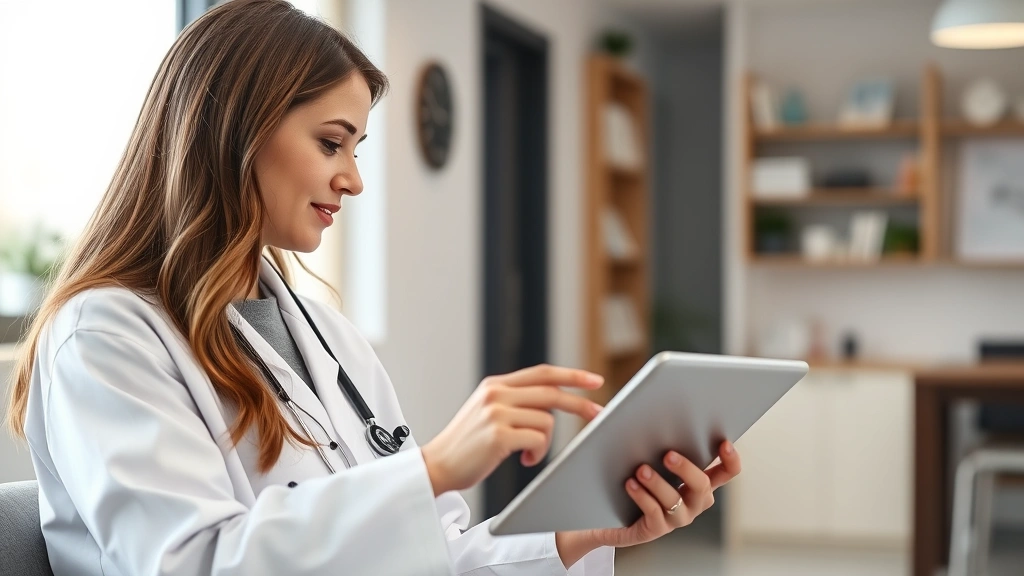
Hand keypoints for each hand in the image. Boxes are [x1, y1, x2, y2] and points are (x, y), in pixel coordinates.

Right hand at [421, 364, 603, 495]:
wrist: (438, 465)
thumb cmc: (468, 445)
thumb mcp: (488, 412)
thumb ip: (515, 401)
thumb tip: (553, 402)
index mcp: (495, 385)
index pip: (542, 372)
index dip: (571, 375)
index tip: (594, 380)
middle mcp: (495, 394)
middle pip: (551, 393)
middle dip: (580, 405)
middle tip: (598, 415)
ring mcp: (496, 413)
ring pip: (546, 421)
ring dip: (545, 443)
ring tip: (529, 454)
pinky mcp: (498, 435)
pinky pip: (538, 440)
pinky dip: (538, 454)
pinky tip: (524, 460)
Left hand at [555, 441, 741, 567]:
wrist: (608, 514)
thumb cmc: (632, 475)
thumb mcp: (641, 451)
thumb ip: (635, 428)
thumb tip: (609, 404)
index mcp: (698, 481)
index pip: (726, 473)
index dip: (730, 460)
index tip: (723, 442)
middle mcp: (694, 501)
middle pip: (702, 486)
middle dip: (687, 469)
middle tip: (668, 454)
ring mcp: (677, 518)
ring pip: (676, 500)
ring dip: (658, 483)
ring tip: (641, 469)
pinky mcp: (656, 529)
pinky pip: (655, 514)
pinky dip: (643, 497)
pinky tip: (630, 484)